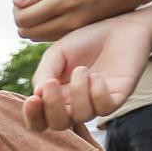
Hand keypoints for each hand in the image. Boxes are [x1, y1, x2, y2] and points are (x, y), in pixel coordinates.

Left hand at [12, 0, 151, 41]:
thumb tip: (18, 3)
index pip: (25, 18)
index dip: (18, 9)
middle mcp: (75, 18)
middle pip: (30, 31)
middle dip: (23, 19)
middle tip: (28, 4)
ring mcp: (83, 27)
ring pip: (43, 36)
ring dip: (35, 25)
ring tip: (39, 8)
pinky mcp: (89, 29)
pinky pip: (58, 35)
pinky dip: (49, 28)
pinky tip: (55, 13)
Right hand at [22, 15, 151, 130]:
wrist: (119, 26)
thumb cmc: (86, 40)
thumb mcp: (57, 54)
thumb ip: (44, 73)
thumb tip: (36, 94)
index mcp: (57, 97)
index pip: (41, 121)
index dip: (33, 118)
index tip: (32, 100)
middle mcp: (75, 105)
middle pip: (59, 124)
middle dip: (52, 108)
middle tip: (51, 84)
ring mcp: (97, 102)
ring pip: (82, 115)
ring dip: (78, 92)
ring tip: (81, 69)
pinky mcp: (118, 96)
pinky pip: (105, 108)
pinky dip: (97, 93)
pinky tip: (97, 76)